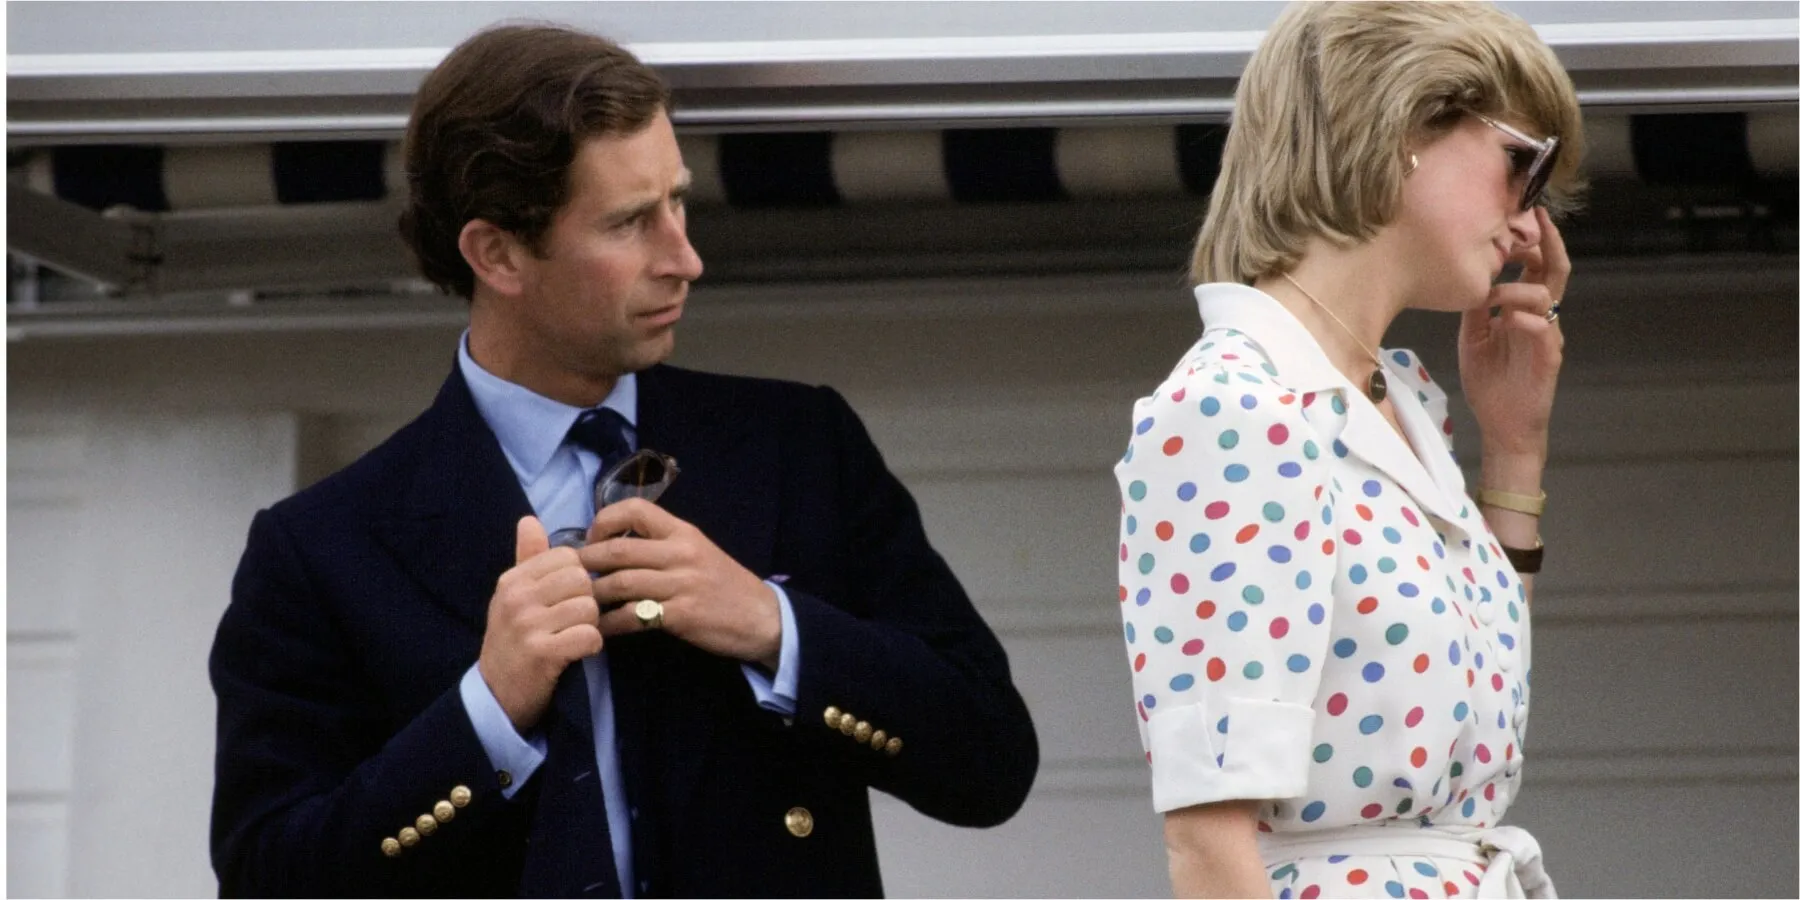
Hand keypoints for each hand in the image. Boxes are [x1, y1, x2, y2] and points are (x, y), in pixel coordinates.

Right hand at [476, 516, 602, 732]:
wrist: (495, 694)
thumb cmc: (512, 640)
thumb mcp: (513, 596)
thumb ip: (527, 559)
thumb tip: (529, 519)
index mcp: (513, 579)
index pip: (567, 556)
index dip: (578, 576)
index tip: (567, 597)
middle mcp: (517, 597)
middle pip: (582, 579)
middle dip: (587, 600)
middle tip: (574, 620)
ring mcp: (528, 625)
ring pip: (589, 608)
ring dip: (590, 625)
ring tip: (573, 636)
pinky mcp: (542, 653)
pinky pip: (589, 636)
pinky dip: (590, 646)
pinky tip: (577, 652)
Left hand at [579, 499, 781, 668]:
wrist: (761, 617)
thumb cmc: (725, 585)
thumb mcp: (699, 552)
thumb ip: (663, 545)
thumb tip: (615, 544)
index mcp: (683, 532)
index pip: (636, 508)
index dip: (605, 521)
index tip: (592, 540)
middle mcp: (681, 552)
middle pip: (618, 549)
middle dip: (586, 562)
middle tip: (569, 576)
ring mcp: (681, 584)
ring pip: (620, 582)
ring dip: (593, 594)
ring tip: (579, 602)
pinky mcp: (681, 615)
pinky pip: (633, 616)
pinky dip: (610, 623)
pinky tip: (600, 628)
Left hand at [1459, 207, 1568, 462]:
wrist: (1503, 425)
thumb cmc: (1490, 382)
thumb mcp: (1472, 337)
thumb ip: (1474, 308)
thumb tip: (1467, 277)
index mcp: (1524, 310)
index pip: (1536, 267)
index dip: (1532, 241)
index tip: (1521, 215)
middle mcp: (1542, 318)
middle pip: (1556, 271)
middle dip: (1547, 244)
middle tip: (1535, 220)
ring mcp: (1547, 336)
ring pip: (1546, 296)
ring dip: (1517, 289)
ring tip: (1492, 297)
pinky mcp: (1548, 358)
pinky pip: (1542, 329)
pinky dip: (1522, 318)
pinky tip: (1502, 320)